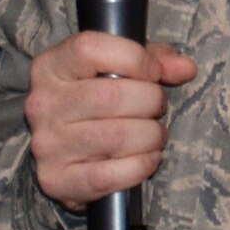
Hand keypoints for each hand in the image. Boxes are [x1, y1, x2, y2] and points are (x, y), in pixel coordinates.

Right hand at [26, 33, 197, 207]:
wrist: (62, 154)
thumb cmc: (94, 103)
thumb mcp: (117, 68)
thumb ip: (153, 59)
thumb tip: (186, 69)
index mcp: (51, 67)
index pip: (90, 49)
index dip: (135, 58)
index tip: (153, 73)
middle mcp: (43, 104)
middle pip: (111, 96)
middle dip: (151, 102)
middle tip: (156, 108)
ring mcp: (47, 145)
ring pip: (117, 137)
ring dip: (151, 137)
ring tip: (153, 135)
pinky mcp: (56, 180)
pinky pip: (110, 176)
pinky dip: (140, 167)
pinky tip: (146, 159)